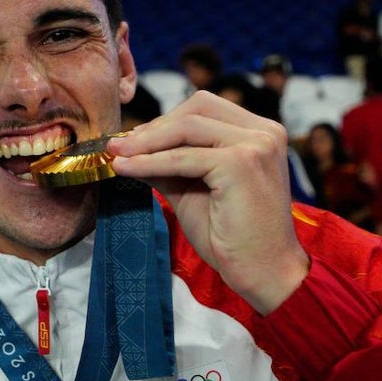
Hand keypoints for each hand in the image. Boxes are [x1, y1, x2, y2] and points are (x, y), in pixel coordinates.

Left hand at [108, 90, 308, 314]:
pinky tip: (126, 169)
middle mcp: (265, 132)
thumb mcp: (193, 191)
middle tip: (121, 146)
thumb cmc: (233, 238)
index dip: (166, 120)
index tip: (134, 140)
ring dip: (146, 142)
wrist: (264, 273)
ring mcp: (256, 145)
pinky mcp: (240, 164)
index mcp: (260, 133)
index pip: (206, 108)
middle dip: (156, 125)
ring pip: (187, 128)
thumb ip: (168, 165)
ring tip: (117, 155)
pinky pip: (182, 157)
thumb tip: (127, 149)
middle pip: (198, 107)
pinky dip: (150, 162)